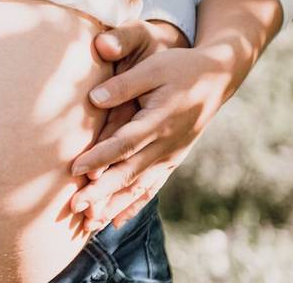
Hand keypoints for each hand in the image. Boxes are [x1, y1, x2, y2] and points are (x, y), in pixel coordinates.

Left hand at [68, 20, 188, 229]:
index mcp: (159, 121)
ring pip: (138, 187)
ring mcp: (170, 156)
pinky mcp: (172, 160)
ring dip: (113, 206)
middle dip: (101, 193)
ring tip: (88, 224)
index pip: (124, 144)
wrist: (218, 78)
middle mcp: (165, 145)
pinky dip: (133, 205)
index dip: (100, 157)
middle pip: (129, 174)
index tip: (75, 169)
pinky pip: (151, 188)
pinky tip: (116, 222)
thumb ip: (123, 85)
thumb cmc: (180, 68)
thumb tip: (94, 99)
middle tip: (75, 206)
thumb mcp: (152, 68)